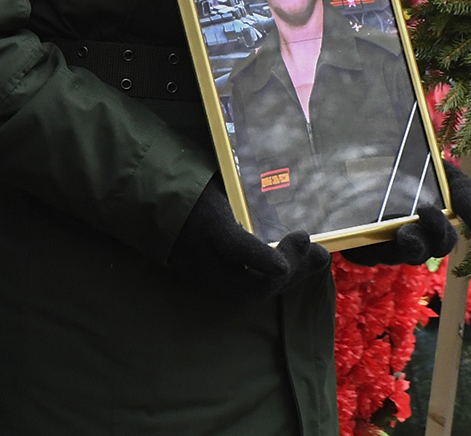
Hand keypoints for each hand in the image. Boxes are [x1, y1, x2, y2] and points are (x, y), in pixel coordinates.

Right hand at [168, 176, 328, 299]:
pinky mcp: (209, 282)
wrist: (153, 204)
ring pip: (252, 292)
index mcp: (207, 227)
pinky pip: (244, 289)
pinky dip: (272, 279)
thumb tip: (283, 179)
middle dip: (292, 271)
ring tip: (314, 259)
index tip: (288, 259)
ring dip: (288, 278)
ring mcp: (206, 276)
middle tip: (317, 250)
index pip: (235, 248)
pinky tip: (293, 266)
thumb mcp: (217, 180)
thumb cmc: (193, 184)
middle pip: (251, 283)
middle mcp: (205, 259)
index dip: (261, 259)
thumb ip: (244, 187)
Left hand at [341, 162, 470, 266]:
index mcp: (434, 227)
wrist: (382, 154)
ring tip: (386, 232)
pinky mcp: (358, 243)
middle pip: (417, 253)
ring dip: (388, 247)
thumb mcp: (448, 178)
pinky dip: (359, 249)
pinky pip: (359, 253)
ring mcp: (384, 242)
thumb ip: (468, 200)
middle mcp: (411, 237)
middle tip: (407, 231)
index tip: (428, 210)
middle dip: (415, 245)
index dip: (439, 232)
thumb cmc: (422, 168)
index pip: (442, 240)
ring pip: (389, 255)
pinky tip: (356, 240)